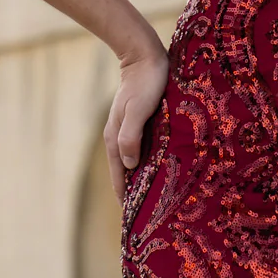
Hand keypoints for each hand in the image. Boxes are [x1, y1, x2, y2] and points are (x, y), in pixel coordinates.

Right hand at [104, 39, 169, 203]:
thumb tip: (130, 166)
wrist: (145, 55)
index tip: (136, 222)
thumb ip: (131, 136)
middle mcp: (118, 137)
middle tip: (152, 216)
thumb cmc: (145, 83)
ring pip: (134, 161)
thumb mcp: (138, 110)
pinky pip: (142, 148)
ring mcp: (128, 128)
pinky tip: (163, 166)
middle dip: (135, 193)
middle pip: (125, 173)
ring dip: (143, 178)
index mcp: (115, 139)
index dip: (126, 199)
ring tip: (158, 197)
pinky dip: (149, 162)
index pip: (119, 178)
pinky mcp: (139, 121)